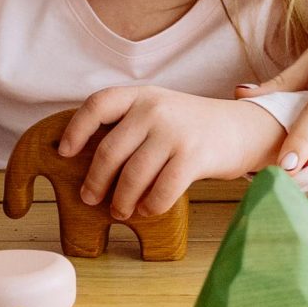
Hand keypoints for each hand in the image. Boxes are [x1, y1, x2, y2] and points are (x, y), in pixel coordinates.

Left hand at [57, 85, 282, 221]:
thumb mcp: (161, 110)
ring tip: (120, 210)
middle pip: (110, 151)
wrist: (243, 128)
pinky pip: (161, 190)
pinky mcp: (194, 156)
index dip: (76, 130)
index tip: (64, 153)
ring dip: (121, 200)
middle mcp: (155, 109)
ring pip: (133, 176)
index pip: (98, 105)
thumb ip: (131, 125)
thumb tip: (92, 162)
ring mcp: (175, 132)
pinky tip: (147, 210)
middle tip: (91, 198)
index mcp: (142, 96)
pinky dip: (149, 206)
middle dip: (96, 181)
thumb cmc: (193, 127)